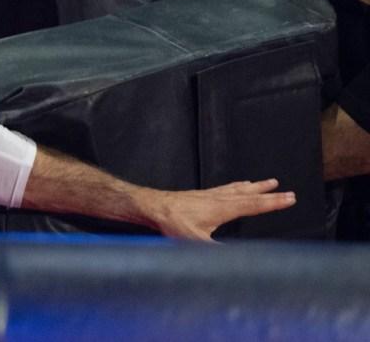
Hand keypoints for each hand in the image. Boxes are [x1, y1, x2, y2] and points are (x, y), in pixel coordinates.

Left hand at [143, 179, 295, 240]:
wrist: (153, 206)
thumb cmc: (173, 222)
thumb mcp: (195, 241)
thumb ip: (216, 252)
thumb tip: (236, 261)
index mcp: (223, 209)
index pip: (254, 205)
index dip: (273, 202)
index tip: (291, 198)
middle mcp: (219, 199)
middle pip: (250, 195)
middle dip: (269, 194)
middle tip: (286, 190)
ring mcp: (210, 195)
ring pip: (238, 189)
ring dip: (255, 186)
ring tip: (268, 182)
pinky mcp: (201, 195)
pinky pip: (225, 188)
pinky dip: (236, 186)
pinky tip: (237, 185)